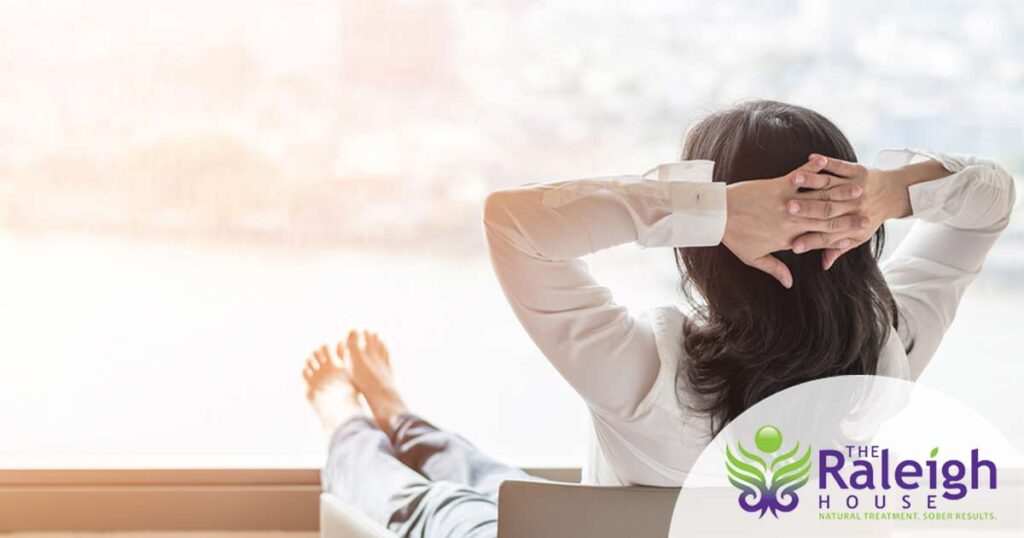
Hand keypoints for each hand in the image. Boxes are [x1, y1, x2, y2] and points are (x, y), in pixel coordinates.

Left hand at [722, 157, 866, 287]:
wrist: (715, 215)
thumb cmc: (733, 236)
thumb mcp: (753, 257)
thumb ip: (775, 269)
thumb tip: (789, 283)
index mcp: (788, 239)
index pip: (820, 240)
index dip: (842, 238)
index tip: (859, 235)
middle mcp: (791, 222)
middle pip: (826, 220)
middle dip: (849, 217)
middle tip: (869, 213)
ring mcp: (786, 203)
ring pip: (818, 198)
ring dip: (840, 192)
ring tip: (858, 188)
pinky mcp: (777, 186)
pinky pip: (800, 177)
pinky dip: (813, 170)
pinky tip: (826, 163)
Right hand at [785, 155, 910, 268]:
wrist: (895, 194)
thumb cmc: (870, 217)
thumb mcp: (857, 237)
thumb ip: (838, 248)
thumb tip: (824, 264)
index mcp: (851, 225)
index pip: (828, 236)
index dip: (811, 241)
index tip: (793, 246)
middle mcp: (853, 207)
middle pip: (827, 210)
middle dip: (807, 209)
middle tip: (787, 210)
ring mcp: (856, 188)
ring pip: (830, 186)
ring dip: (812, 182)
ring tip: (794, 180)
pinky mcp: (858, 171)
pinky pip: (841, 166)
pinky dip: (827, 162)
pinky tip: (812, 158)